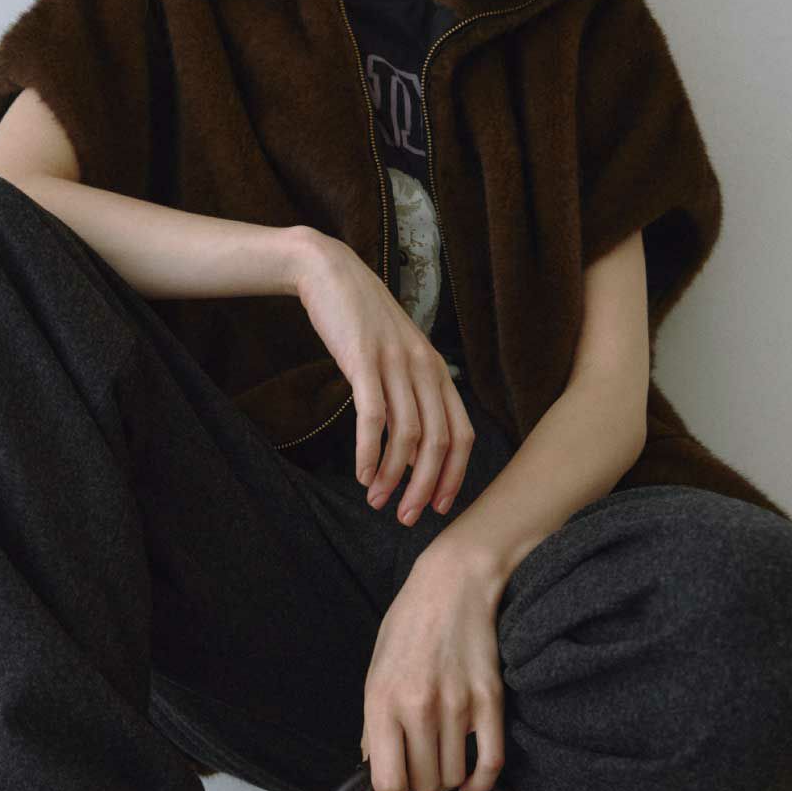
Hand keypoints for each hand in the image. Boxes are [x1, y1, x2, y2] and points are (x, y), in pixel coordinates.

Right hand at [294, 232, 472, 524]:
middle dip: (426, 487)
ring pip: (407, 436)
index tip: (439, 506)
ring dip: (393, 476)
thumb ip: (410, 396)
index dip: (455, 475)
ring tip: (378, 501)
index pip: (461, 434)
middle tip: (407, 517)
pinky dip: (370, 452)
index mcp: (437, 370)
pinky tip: (362, 474)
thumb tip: (411, 449)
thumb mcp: (396, 356)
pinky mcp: (364, 361)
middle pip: (439, 442)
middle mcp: (425, 368)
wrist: (330, 273)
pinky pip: (374, 417)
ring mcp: (396, 364)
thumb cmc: (361, 320)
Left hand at [358, 545, 505, 790]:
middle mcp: (420, 707)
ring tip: (439, 761)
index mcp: (383, 700)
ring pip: (453, 777)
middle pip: (423, 784)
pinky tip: (470, 781)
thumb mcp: (375, 670)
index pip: (387, 782)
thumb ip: (372, 722)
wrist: (454, 584)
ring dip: (445, 780)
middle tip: (417, 770)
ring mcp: (459, 706)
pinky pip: (490, 764)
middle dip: (418, 787)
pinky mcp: (490, 701)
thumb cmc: (411, 623)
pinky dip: (480, 783)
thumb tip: (373, 766)